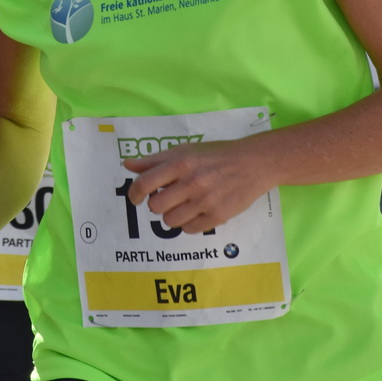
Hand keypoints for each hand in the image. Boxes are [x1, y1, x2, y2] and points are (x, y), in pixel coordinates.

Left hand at [123, 138, 270, 233]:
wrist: (254, 163)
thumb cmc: (215, 155)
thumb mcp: (185, 151)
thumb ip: (155, 160)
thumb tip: (127, 165)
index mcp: (181, 163)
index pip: (145, 183)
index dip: (134, 194)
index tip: (136, 198)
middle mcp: (192, 182)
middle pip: (156, 206)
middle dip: (157, 205)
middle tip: (168, 198)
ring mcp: (206, 200)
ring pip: (170, 221)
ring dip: (173, 215)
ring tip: (184, 205)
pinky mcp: (218, 216)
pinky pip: (189, 230)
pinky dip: (189, 223)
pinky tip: (197, 211)